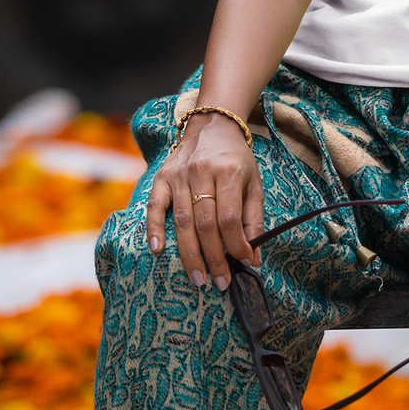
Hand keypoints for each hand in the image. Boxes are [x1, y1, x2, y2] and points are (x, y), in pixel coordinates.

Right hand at [146, 115, 264, 290]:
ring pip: (182, 221)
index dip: (236, 245)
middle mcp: (201, 173)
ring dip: (190, 254)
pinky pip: (155, 206)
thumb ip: (254, 219)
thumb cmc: (236, 160)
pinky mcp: (162, 177)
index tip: (243, 264)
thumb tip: (254, 257)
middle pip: (205, 224)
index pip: (230, 218)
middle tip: (220, 282)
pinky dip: (154, 229)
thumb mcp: (253, 184)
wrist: (213, 127)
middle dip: (214, 258)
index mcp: (229, 172)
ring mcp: (178, 175)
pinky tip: (157, 250)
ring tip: (198, 278)